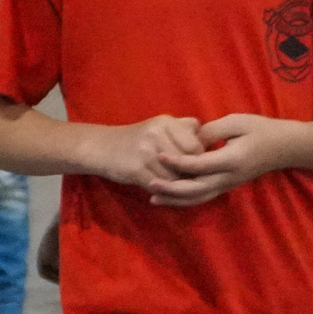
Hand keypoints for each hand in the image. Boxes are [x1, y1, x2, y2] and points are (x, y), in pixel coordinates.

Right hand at [90, 113, 207, 189]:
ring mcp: (145, 152)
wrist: (101, 147)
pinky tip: (162, 189)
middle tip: (189, 179)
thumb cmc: (137, 138)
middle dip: (190, 173)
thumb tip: (210, 139)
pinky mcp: (136, 170)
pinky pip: (160, 186)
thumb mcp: (160, 126)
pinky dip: (164, 191)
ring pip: (175, 177)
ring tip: (177, 186)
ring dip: (178, 185)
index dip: (200, 158)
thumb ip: (184, 129)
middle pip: (187, 162)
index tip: (197, 164)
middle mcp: (156, 134)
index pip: (196, 145)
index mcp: (166, 122)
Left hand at [149, 112, 293, 206]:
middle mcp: (228, 177)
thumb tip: (190, 139)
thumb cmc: (261, 130)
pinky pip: (203, 197)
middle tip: (149, 182)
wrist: (284, 147)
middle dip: (171, 188)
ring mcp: (227, 184)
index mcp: (231, 160)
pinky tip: (170, 197)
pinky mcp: (226, 186)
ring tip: (153, 196)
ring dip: (175, 199)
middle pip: (196, 189)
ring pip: (198, 198)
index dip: (178, 161)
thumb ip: (212, 131)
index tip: (158, 154)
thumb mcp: (237, 122)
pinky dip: (185, 199)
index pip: (199, 164)